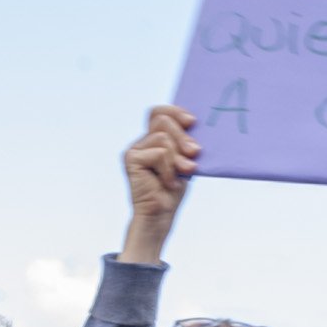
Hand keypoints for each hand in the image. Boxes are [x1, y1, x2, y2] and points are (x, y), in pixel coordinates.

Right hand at [121, 104, 199, 264]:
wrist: (160, 214)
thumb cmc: (173, 189)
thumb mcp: (184, 159)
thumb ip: (184, 141)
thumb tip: (194, 123)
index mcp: (153, 139)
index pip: (159, 112)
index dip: (176, 112)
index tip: (193, 122)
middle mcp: (141, 142)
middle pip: (163, 120)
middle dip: (183, 136)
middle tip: (195, 153)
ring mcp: (134, 150)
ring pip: (163, 137)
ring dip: (178, 156)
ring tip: (183, 172)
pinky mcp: (131, 159)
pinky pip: (159, 153)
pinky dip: (169, 168)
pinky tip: (168, 181)